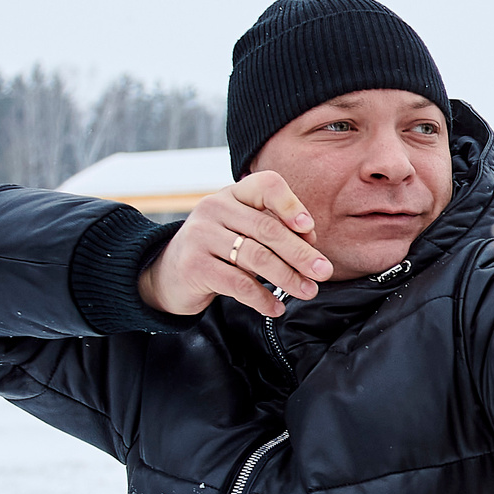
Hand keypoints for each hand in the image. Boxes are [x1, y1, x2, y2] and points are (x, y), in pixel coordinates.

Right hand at [140, 171, 335, 318]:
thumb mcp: (243, 231)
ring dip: (288, 277)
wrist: (169, 273)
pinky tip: (276, 307)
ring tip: (308, 291)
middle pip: (267, 229)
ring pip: (255, 257)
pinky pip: (238, 283)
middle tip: (324, 272)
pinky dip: (262, 298)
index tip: (310, 229)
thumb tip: (311, 240)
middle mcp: (214, 208)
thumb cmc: (219, 250)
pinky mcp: (194, 266)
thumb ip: (274, 229)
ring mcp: (201, 236)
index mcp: (233, 194)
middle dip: (300, 253)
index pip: (266, 185)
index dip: (291, 205)